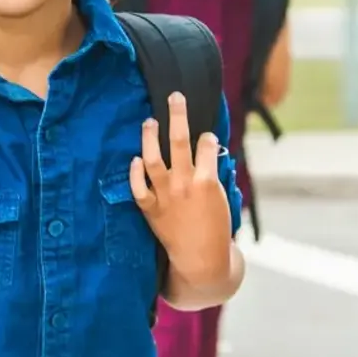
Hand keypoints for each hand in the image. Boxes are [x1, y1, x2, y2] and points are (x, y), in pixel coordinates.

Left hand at [130, 92, 231, 272]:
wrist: (200, 260)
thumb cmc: (217, 230)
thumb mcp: (223, 199)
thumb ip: (214, 175)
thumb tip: (210, 154)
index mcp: (206, 181)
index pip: (206, 145)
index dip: (207, 137)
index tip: (205, 136)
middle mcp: (184, 184)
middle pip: (180, 140)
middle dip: (178, 115)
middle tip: (175, 96)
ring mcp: (165, 195)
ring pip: (152, 158)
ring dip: (150, 136)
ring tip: (150, 121)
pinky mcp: (150, 208)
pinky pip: (138, 186)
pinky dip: (135, 171)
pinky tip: (135, 159)